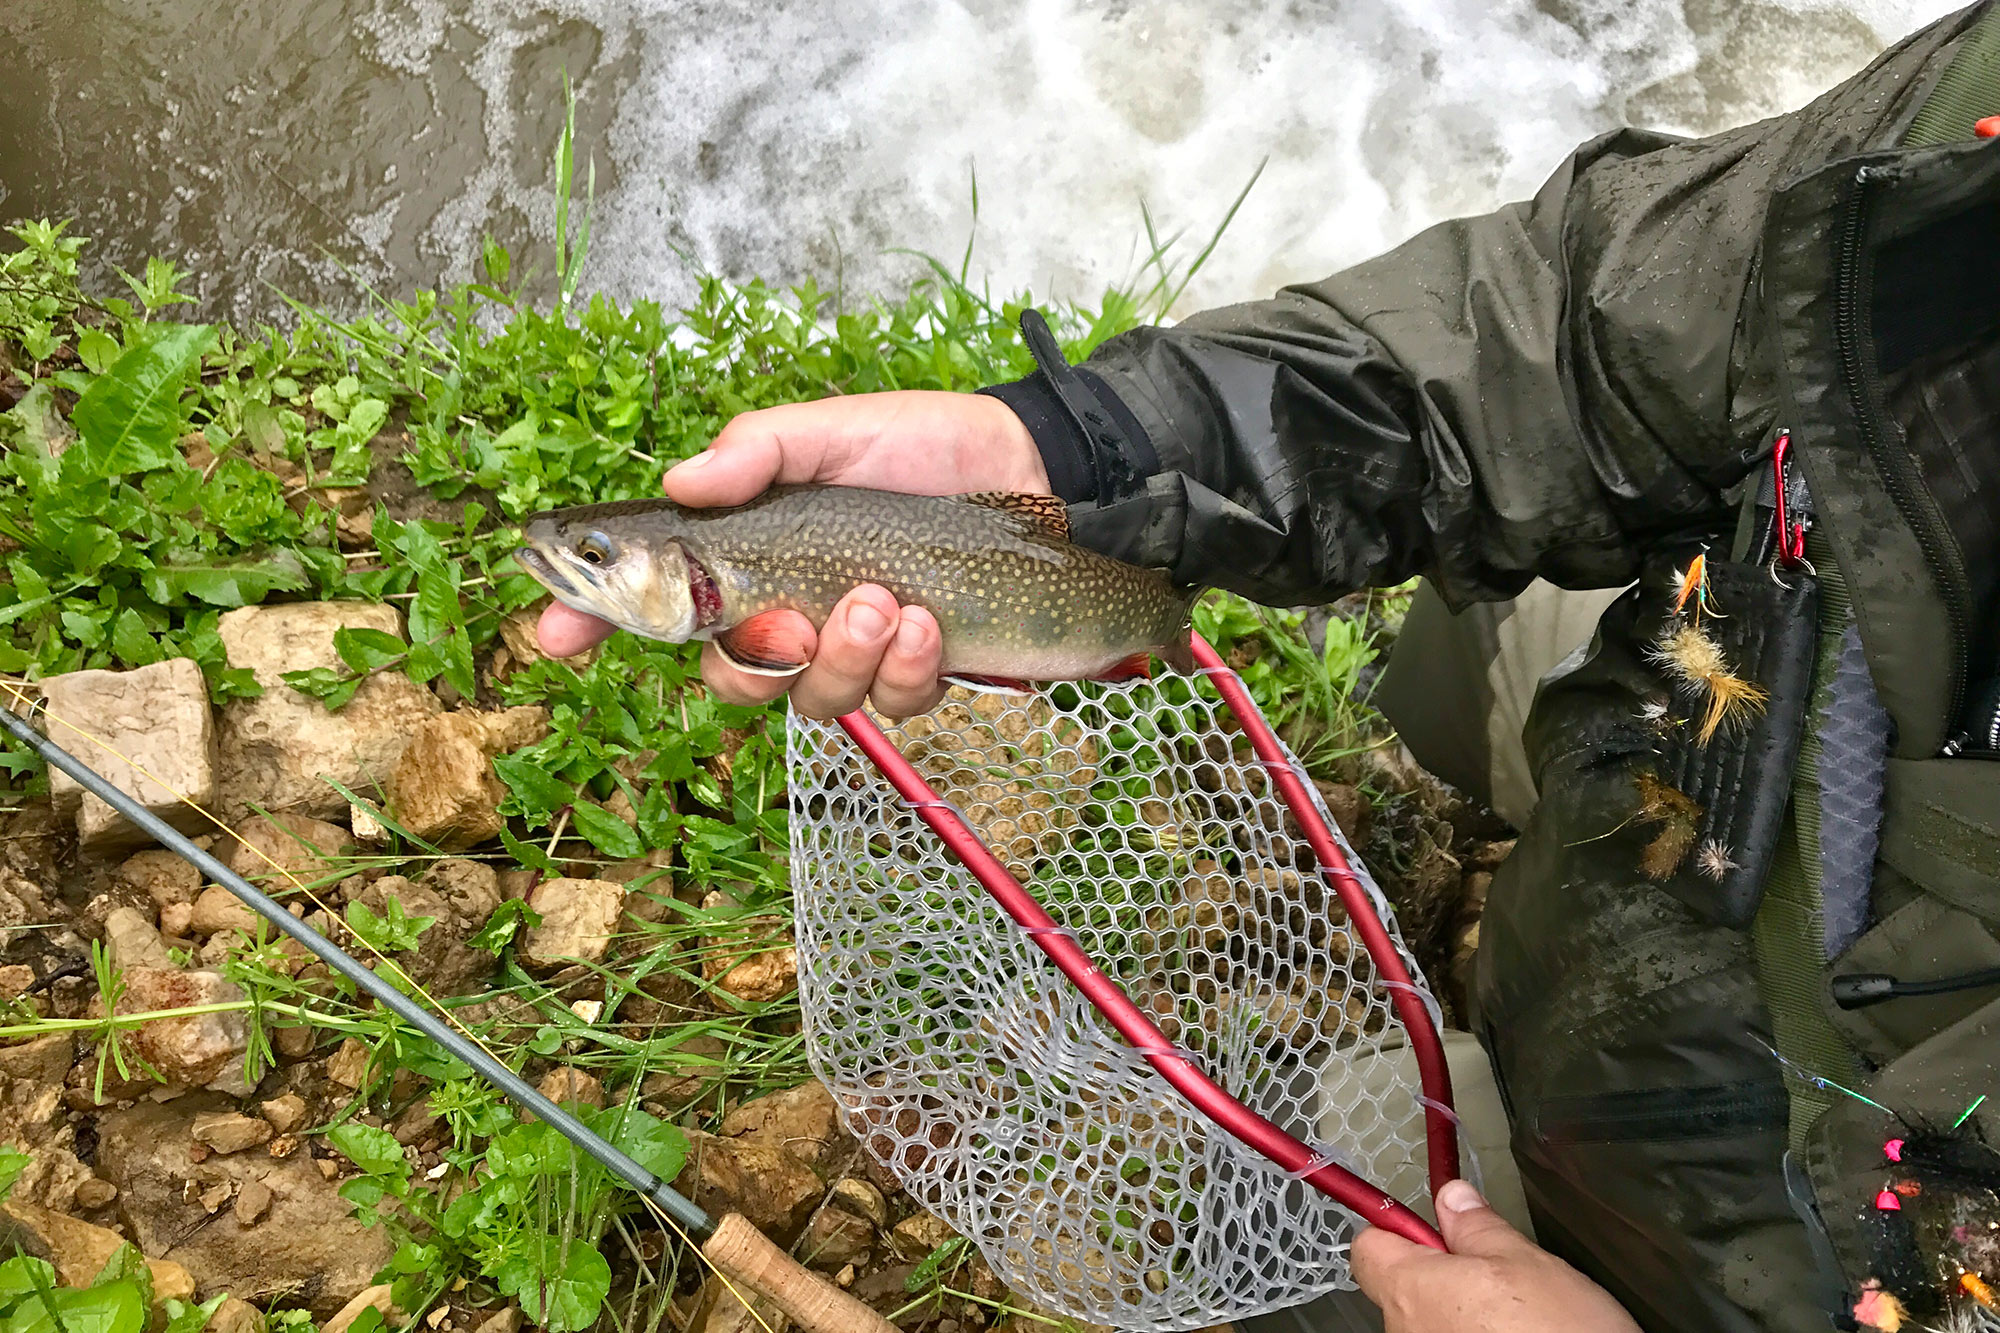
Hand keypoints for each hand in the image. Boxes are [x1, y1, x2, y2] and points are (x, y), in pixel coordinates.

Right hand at [536, 390, 1045, 717]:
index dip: (596, 621)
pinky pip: (886, 705)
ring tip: (886, 603)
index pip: (656, 600)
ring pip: (812, 700)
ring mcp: (855, 651)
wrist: (1033, 468)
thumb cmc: (922, 445)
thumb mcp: (833, 430)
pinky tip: (930, 621)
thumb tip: (681, 480)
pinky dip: (905, 667)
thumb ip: (759, 451)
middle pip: (731, 677)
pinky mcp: (917, 673)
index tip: (557, 634)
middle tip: (795, 616)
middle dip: (758, 657)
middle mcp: (792, 613)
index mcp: (751, 554)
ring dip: (844, 658)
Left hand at [1352, 1181, 1641, 1332]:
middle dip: (1438, 1272)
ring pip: (1427, 1320)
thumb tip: (1452, 1199)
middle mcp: (1404, 1330)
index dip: (1398, 1229)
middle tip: (1490, 1269)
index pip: (1369, 1247)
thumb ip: (1477, 1227)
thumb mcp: (1525, 1261)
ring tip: (1513, 1312)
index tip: (1432, 1226)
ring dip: (1457, 1310)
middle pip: (1400, 1287)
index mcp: (1410, 1289)